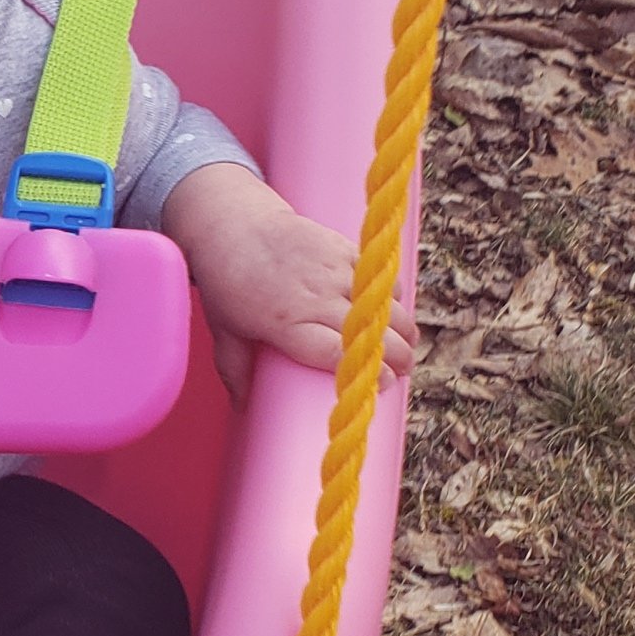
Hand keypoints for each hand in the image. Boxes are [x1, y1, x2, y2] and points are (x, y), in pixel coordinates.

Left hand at [161, 165, 415, 409]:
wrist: (233, 225)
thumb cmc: (226, 284)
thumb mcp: (224, 330)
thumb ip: (235, 371)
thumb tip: (242, 410)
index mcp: (284, 322)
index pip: (336, 353)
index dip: (368, 371)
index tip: (386, 384)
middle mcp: (312, 296)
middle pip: (367, 331)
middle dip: (397, 354)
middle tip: (406, 370)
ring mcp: (330, 269)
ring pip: (382, 302)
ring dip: (403, 326)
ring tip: (410, 346)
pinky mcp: (340, 247)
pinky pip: (377, 273)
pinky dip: (392, 293)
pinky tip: (396, 311)